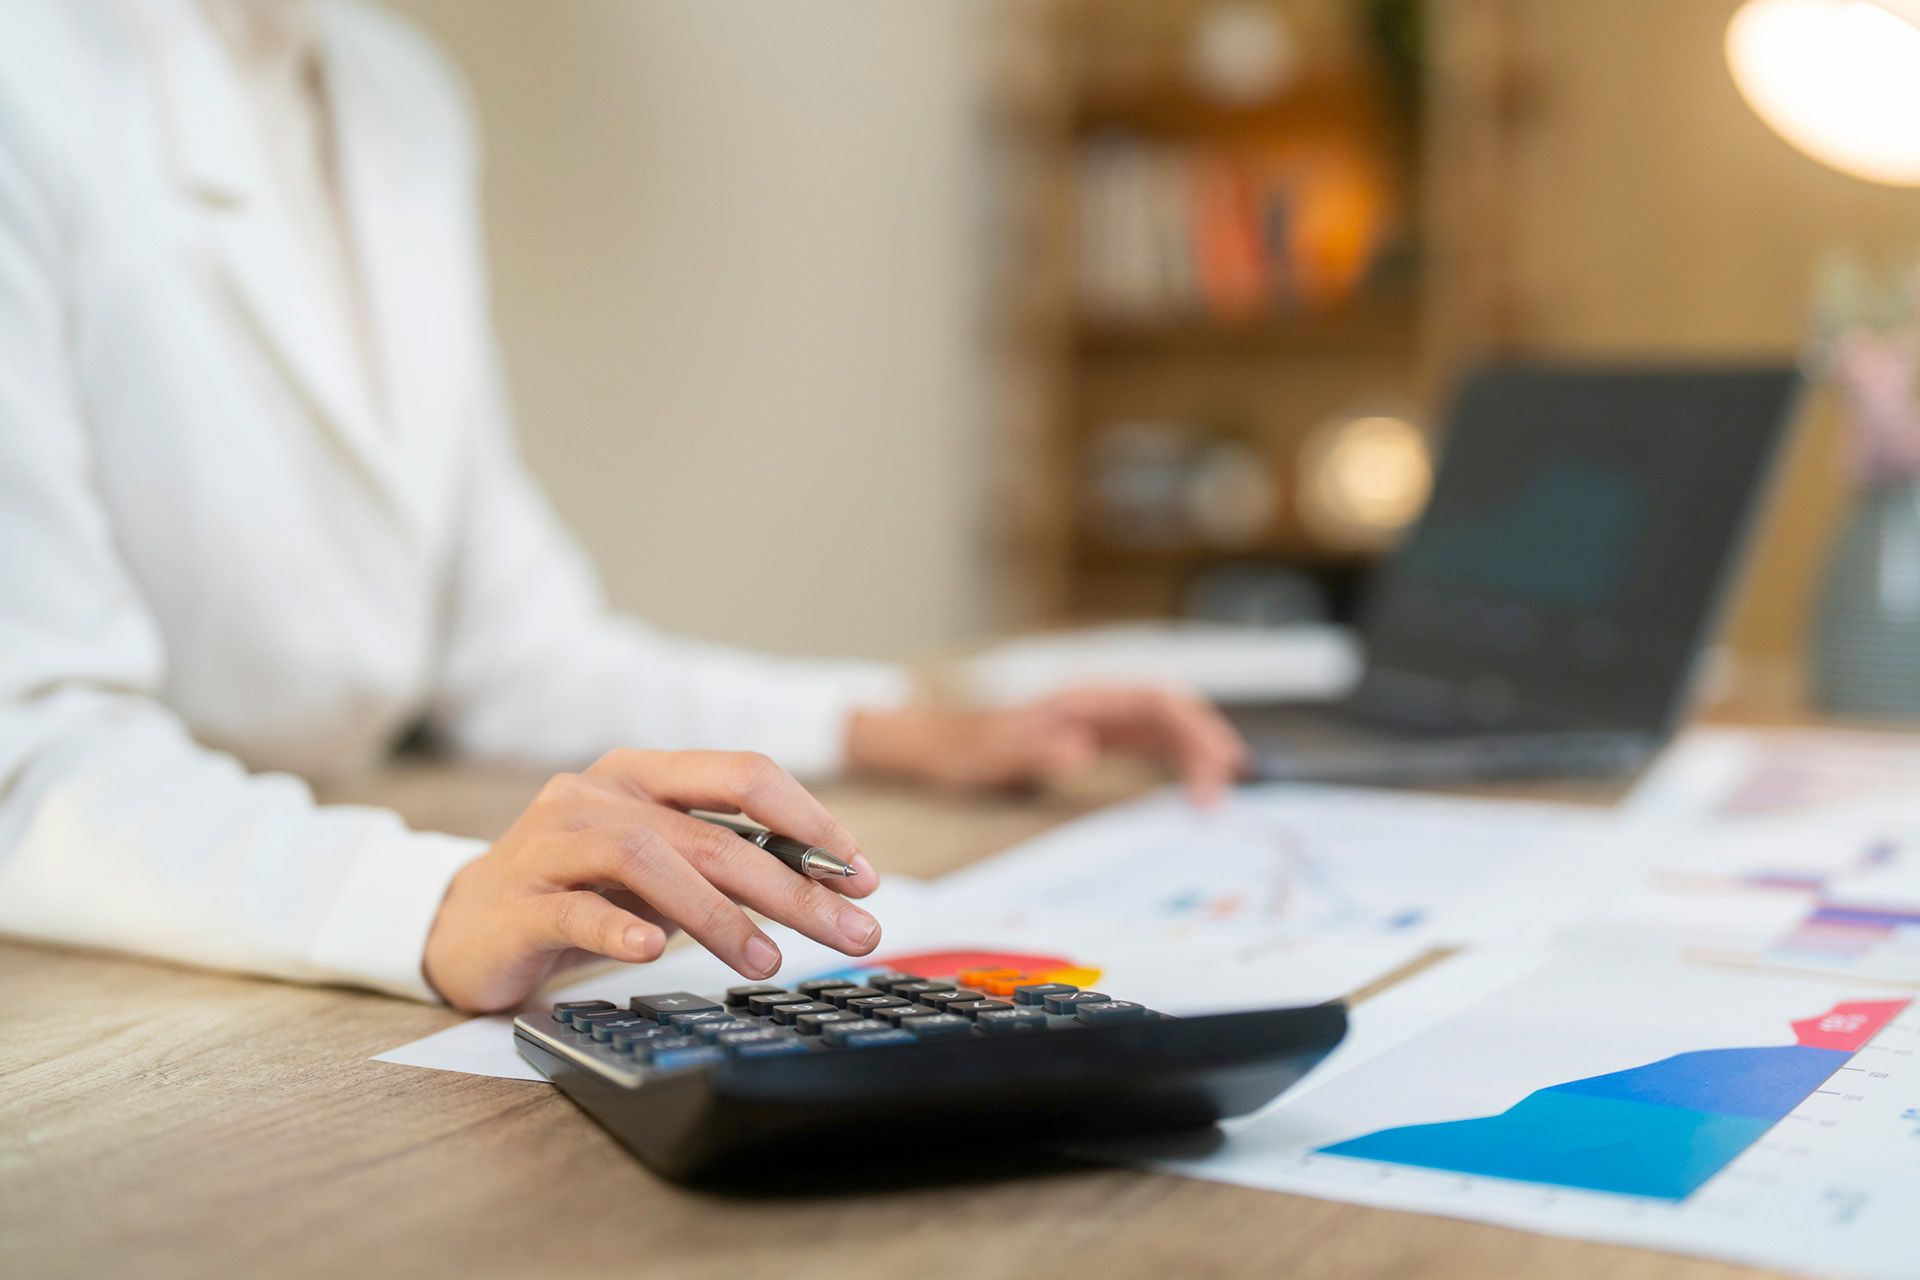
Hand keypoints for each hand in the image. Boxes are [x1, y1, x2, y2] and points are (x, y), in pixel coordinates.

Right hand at [423, 750, 880, 1012]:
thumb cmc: (579, 892)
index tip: (862, 874)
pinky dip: (620, 930)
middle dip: (792, 886)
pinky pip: (575, 910)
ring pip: (647, 860)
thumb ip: (722, 862)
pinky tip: (655, 953)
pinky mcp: (519, 901)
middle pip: (711, 832)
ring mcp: (552, 843)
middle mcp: (599, 794)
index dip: (811, 821)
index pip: (743, 775)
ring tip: (766, 961)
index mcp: (643, 774)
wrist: (463, 925)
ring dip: (717, 914)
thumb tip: (827, 882)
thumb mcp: (657, 869)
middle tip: (851, 931)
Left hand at [845, 686, 1248, 805]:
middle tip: (1228, 788)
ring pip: (1166, 724)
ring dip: (1198, 750)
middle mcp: (1095, 701)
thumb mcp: (989, 755)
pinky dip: (1178, 759)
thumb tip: (1082, 752)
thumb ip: (1033, 751)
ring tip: (1226, 786)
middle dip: (1206, 741)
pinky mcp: (1096, 736)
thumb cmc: (961, 748)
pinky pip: (1149, 742)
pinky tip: (1196, 783)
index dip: (1192, 730)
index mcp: (1079, 698)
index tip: (1209, 773)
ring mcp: (1098, 717)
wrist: (935, 743)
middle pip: (1170, 709)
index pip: (1155, 700)